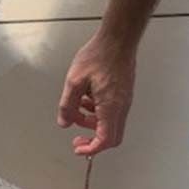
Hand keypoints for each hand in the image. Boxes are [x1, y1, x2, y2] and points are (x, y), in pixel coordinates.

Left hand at [57, 30, 136, 154]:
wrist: (118, 40)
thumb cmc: (100, 55)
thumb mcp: (74, 81)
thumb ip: (67, 105)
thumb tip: (64, 122)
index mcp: (110, 107)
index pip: (105, 140)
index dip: (91, 149)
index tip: (78, 148)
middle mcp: (121, 107)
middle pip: (111, 137)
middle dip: (92, 141)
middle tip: (78, 138)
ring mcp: (124, 101)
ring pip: (110, 124)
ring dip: (92, 123)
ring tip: (78, 110)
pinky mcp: (123, 94)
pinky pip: (112, 112)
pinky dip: (97, 112)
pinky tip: (87, 99)